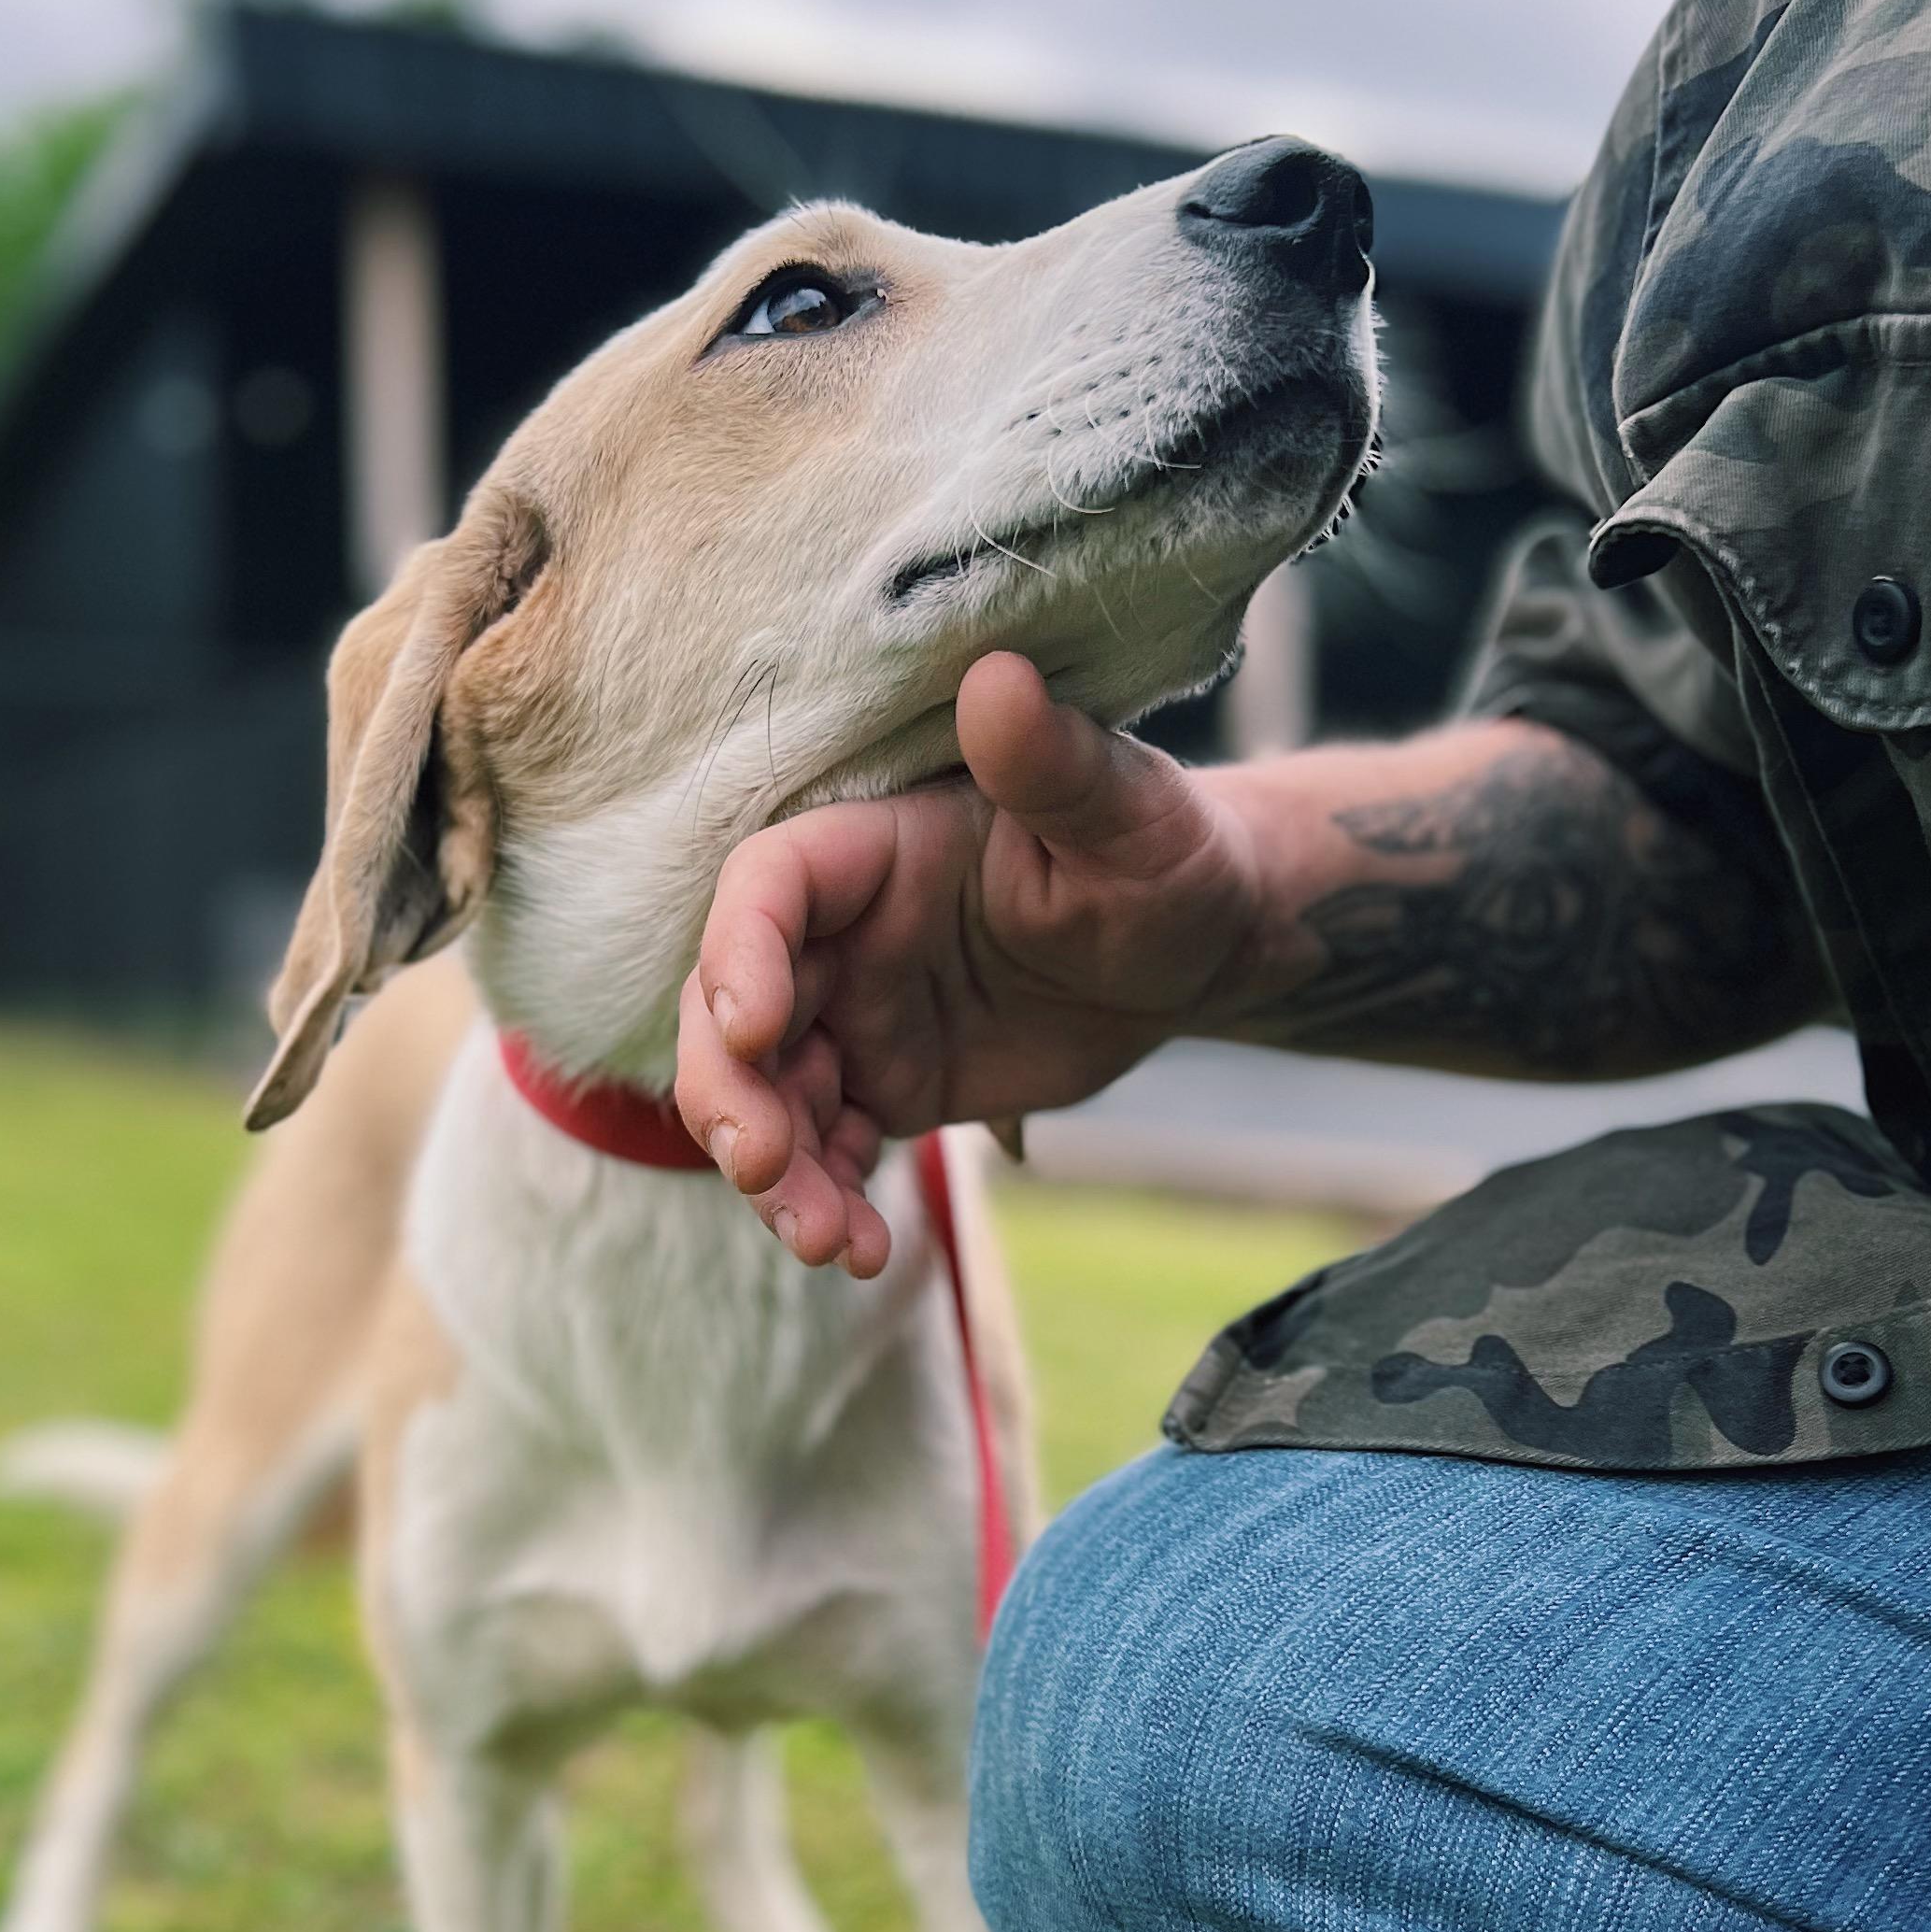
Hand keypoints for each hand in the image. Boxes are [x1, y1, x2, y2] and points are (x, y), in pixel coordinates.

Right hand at [673, 651, 1262, 1272]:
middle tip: (764, 1166)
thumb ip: (1053, 762)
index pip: (768, 888)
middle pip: (731, 1006)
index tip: (757, 1027)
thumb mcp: (1126, 813)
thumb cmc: (1167, 855)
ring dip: (775, 1172)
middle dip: (730, 1090)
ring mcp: (853, 1014)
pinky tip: (859, 1251)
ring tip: (830, 1242)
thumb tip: (1000, 680)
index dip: (740, 953)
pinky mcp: (884, 1085)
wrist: (1199, 945)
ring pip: (768, 1095)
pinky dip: (826, 1202)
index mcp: (877, 848)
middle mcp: (844, 932)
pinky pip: (825, 1151)